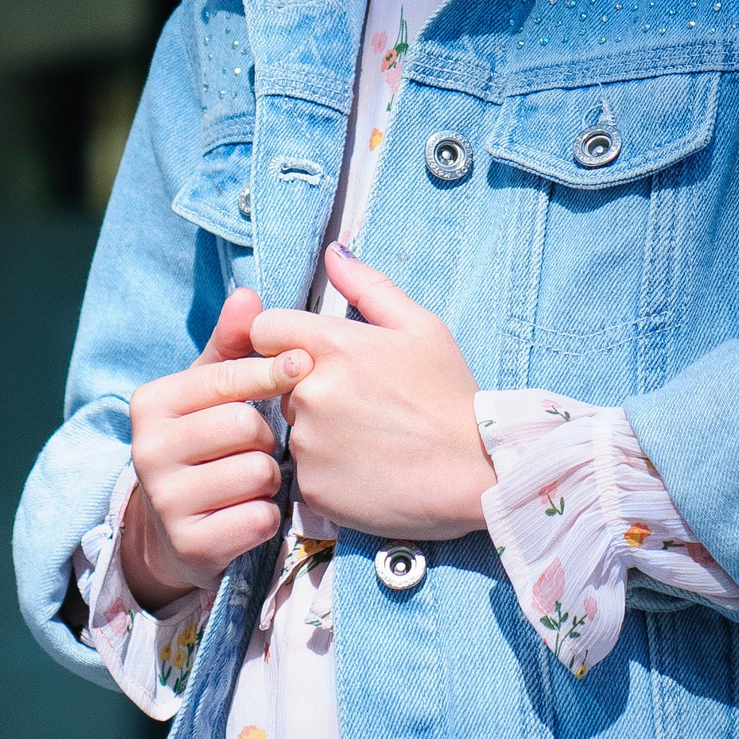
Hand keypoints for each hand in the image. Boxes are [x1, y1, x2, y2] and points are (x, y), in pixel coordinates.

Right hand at [122, 288, 309, 611]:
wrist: (174, 529)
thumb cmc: (203, 443)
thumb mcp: (209, 390)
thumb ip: (231, 344)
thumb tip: (248, 295)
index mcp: (150, 404)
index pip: (224, 378)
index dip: (270, 370)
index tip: (302, 364)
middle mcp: (147, 452)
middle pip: (244, 426)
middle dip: (266, 436)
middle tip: (258, 444)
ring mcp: (166, 504)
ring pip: (256, 474)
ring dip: (270, 478)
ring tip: (255, 478)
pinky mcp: (191, 548)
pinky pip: (259, 519)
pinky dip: (268, 516)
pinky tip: (252, 511)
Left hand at [248, 242, 496, 538]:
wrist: (475, 472)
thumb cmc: (450, 395)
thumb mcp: (421, 327)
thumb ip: (369, 286)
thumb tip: (333, 252)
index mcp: (332, 344)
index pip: (264, 330)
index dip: (282, 339)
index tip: (310, 354)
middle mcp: (310, 391)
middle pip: (278, 381)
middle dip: (307, 386)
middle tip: (359, 403)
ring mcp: (308, 442)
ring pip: (292, 428)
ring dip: (317, 431)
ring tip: (369, 439)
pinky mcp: (312, 486)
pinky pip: (304, 470)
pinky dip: (327, 470)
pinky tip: (366, 469)